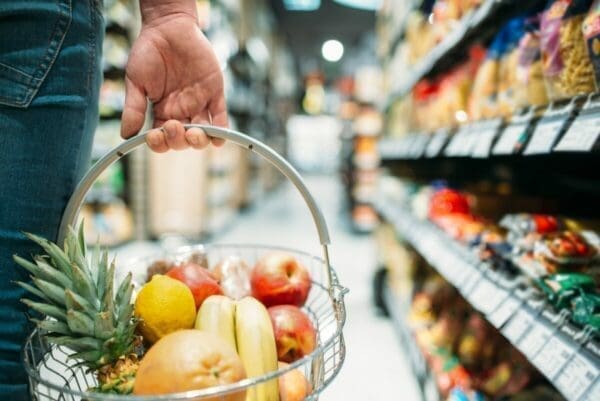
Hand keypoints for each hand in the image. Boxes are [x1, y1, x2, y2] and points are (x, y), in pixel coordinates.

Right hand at [121, 10, 226, 151]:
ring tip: (193, 133)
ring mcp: (199, 104)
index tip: (153, 136)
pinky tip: (218, 137)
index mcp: (162, 112)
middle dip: (178, 140)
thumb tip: (125, 135)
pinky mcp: (215, 93)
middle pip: (183, 139)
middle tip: (173, 125)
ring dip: (199, 140)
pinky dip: (222, 130)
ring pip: (204, 133)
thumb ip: (133, 108)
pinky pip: (221, 116)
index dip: (160, 143)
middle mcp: (182, 112)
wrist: (168, 27)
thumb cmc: (148, 51)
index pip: (163, 138)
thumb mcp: (136, 80)